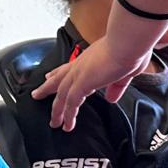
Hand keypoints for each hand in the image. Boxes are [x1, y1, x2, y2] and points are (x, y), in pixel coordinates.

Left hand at [30, 33, 151, 131]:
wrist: (129, 42)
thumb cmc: (131, 49)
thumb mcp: (124, 71)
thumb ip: (117, 86)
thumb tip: (112, 99)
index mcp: (89, 58)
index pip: (69, 67)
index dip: (58, 73)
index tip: (49, 76)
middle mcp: (80, 64)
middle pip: (58, 79)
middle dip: (47, 88)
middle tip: (37, 95)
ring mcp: (79, 74)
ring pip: (61, 94)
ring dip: (56, 109)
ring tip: (53, 122)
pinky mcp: (82, 83)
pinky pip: (71, 103)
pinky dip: (68, 115)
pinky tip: (67, 125)